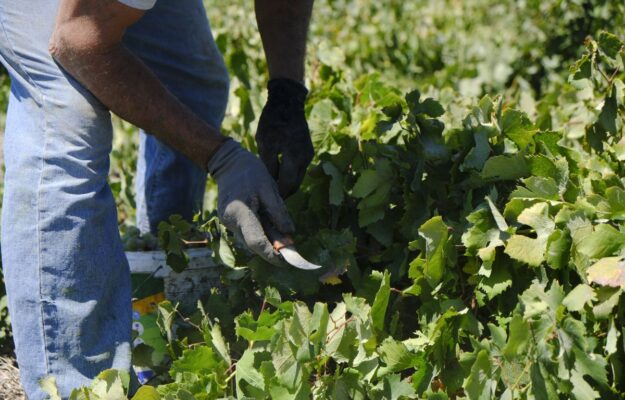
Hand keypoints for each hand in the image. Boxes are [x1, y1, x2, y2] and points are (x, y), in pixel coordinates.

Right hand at [207, 140, 294, 264]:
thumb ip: (278, 212)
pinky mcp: (229, 222)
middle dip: (271, 251)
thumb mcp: (269, 188)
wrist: (229, 164)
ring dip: (266, 243)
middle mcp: (230, 222)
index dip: (272, 254)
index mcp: (240, 213)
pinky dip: (260, 235)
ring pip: (249, 241)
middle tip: (290, 251)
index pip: (256, 242)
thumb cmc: (251, 173)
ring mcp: (227, 223)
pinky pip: (246, 233)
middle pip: (252, 245)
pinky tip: (271, 229)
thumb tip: (289, 233)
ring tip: (282, 238)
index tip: (287, 261)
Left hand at [256, 79, 313, 197]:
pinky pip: (299, 168)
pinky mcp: (307, 150)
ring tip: (272, 186)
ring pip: (298, 177)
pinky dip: (290, 173)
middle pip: (295, 184)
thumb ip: (268, 164)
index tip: (267, 200)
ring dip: (287, 183)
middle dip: (283, 192)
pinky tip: (278, 173)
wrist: (288, 102)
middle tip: (269, 197)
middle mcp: (305, 159)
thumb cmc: (273, 121)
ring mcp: (308, 155)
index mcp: (295, 158)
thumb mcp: (265, 143)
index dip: (278, 194)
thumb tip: (270, 182)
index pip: (287, 185)